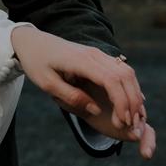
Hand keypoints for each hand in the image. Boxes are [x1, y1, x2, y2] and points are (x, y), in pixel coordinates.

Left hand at [10, 26, 154, 158]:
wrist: (32, 41)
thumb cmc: (36, 62)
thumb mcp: (47, 84)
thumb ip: (71, 97)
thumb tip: (95, 110)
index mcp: (81, 61)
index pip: (111, 81)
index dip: (121, 102)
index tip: (123, 122)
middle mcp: (94, 54)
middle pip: (125, 76)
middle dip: (133, 101)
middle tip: (131, 124)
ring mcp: (98, 53)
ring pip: (126, 71)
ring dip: (134, 94)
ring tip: (132, 116)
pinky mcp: (98, 55)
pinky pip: (121, 69)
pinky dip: (129, 86)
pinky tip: (130, 102)